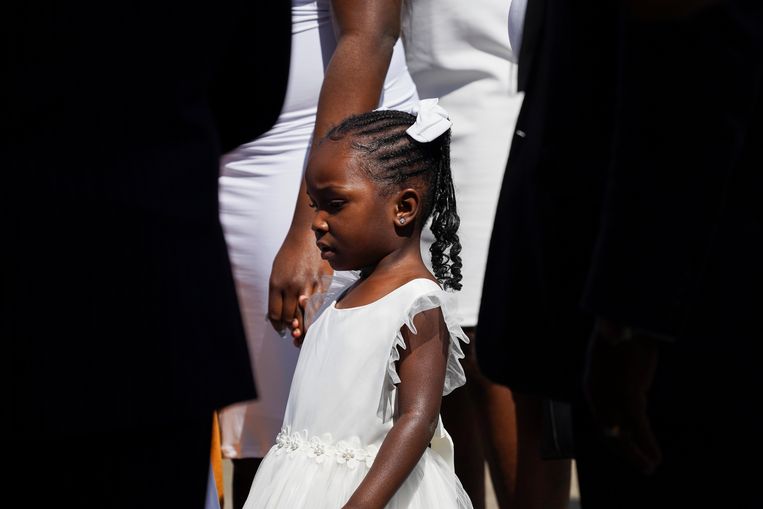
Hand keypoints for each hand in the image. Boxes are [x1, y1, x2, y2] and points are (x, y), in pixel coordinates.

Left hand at [269, 229, 331, 346]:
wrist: (308, 236)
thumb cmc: (291, 254)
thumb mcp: (277, 272)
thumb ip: (278, 292)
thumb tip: (280, 313)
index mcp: (277, 283)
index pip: (276, 314)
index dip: (277, 326)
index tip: (280, 329)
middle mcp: (292, 286)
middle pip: (290, 317)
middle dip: (290, 328)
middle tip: (292, 334)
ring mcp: (309, 285)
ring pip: (306, 314)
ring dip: (304, 325)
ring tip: (302, 332)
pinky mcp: (323, 282)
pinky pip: (319, 304)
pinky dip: (315, 312)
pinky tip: (313, 316)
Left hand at [583, 318, 662, 474]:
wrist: (625, 314)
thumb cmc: (622, 332)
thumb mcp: (615, 355)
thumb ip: (618, 373)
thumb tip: (626, 379)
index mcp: (592, 384)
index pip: (601, 419)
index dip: (615, 437)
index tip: (627, 447)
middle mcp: (598, 393)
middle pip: (609, 432)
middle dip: (625, 451)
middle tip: (642, 466)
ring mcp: (612, 395)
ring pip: (624, 434)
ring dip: (637, 453)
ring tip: (650, 466)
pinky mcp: (629, 394)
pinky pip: (638, 427)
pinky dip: (647, 443)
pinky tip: (656, 456)